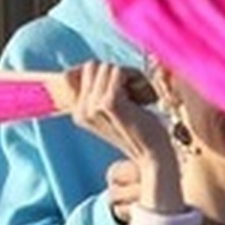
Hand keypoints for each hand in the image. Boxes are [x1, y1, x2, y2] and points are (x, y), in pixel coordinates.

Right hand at [67, 63, 183, 214]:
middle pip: (94, 66)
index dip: (109, 77)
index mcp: (78, 112)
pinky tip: (145, 98)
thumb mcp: (115, 112)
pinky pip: (119, 71)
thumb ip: (97, 90)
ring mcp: (93, 106)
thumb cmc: (141, 132)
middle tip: (136, 95)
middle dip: (118, 74)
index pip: (84, 72)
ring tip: (141, 98)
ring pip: (107, 67)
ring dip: (130, 76)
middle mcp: (81, 109)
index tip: (127, 95)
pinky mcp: (110, 103)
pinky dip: (136, 78)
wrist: (154, 157)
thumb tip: (70, 71)